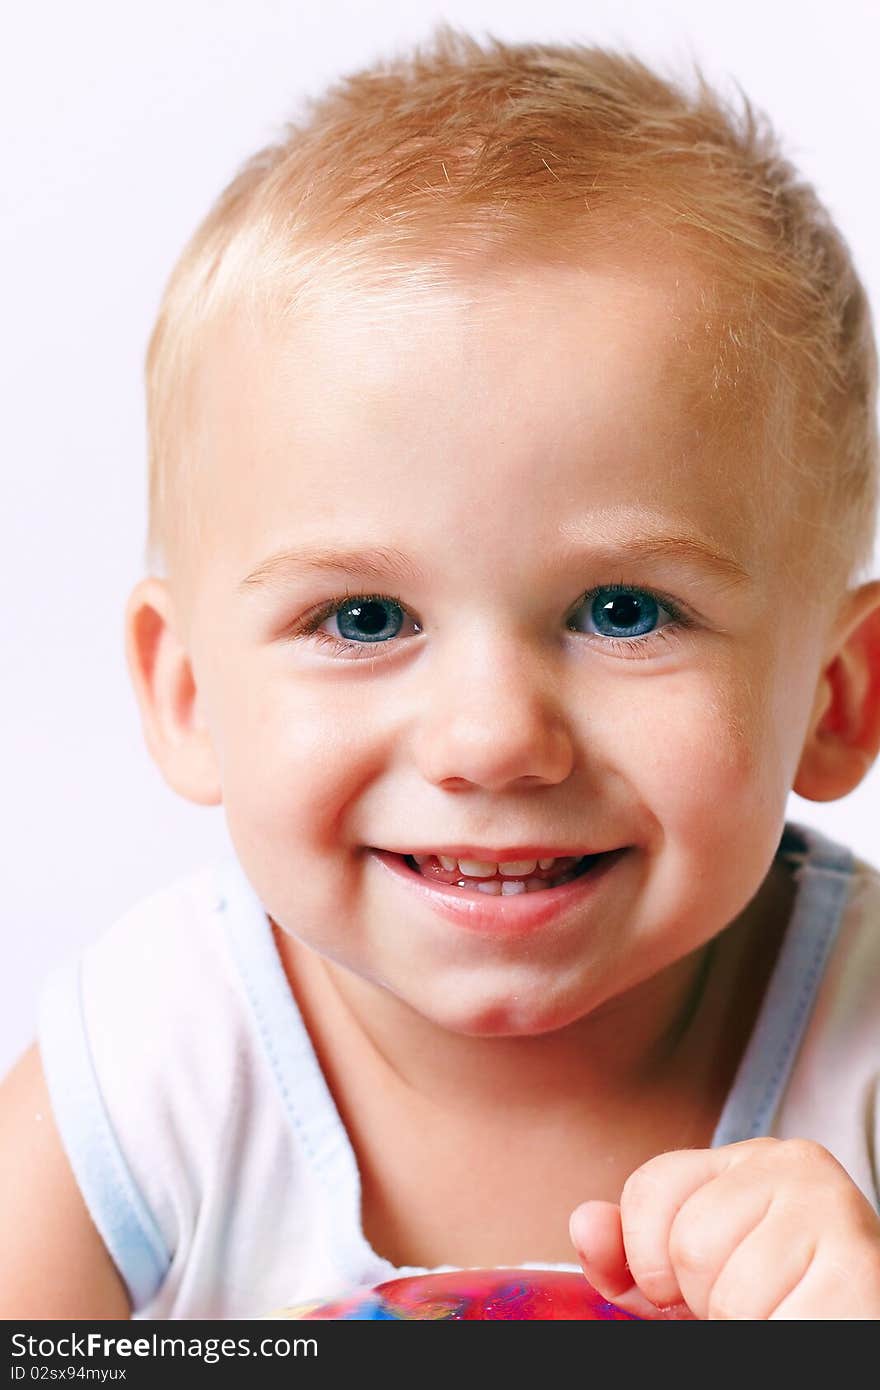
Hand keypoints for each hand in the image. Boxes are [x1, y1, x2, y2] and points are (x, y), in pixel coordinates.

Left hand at [568, 1138, 879, 1318]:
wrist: (854, 1319)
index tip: (679, 1283)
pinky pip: (774, 1321)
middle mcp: (792, 1164)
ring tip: (778, 1311)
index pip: (649, 1189)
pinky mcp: (858, 1265)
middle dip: (704, 1297)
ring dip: (743, 1323)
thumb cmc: (777, 1303)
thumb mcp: (690, 1277)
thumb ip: (632, 1252)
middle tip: (748, 1301)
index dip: (647, 1255)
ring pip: (730, 1290)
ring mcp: (830, 1208)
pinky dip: (778, 1336)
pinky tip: (802, 1321)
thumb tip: (585, 1224)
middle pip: (688, 1243)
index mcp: (744, 1160)